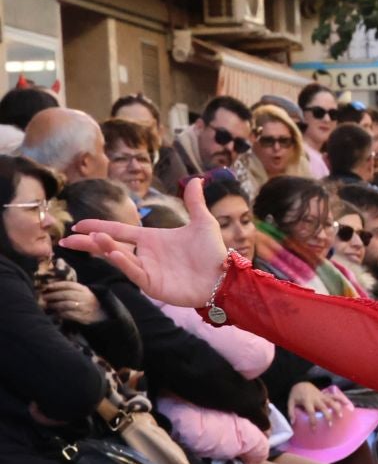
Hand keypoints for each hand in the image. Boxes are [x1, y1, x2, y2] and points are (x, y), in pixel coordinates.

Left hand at [38, 279, 102, 323]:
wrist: (100, 315)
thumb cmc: (87, 302)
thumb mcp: (82, 293)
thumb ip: (71, 290)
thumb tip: (51, 288)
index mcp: (84, 290)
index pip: (69, 285)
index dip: (57, 285)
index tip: (47, 287)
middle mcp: (85, 297)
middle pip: (66, 294)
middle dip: (53, 295)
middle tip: (44, 297)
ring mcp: (85, 307)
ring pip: (66, 304)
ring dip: (55, 305)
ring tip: (48, 305)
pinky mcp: (84, 317)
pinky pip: (69, 314)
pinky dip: (61, 314)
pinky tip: (56, 313)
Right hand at [62, 178, 226, 307]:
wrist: (224, 278)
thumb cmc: (212, 253)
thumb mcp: (203, 223)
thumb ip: (194, 203)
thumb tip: (195, 179)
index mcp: (151, 238)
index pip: (119, 230)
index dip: (99, 227)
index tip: (78, 225)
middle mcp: (145, 254)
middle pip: (110, 246)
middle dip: (89, 244)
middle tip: (67, 240)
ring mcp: (147, 270)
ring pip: (120, 258)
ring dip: (105, 249)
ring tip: (93, 238)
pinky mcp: (153, 285)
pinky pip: (134, 273)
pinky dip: (123, 263)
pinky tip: (114, 253)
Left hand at [288, 382, 344, 425]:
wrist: (301, 382)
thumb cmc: (296, 394)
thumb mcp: (290, 402)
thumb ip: (291, 412)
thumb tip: (293, 422)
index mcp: (307, 401)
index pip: (311, 412)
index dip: (313, 421)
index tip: (314, 430)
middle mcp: (316, 399)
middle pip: (323, 407)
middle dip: (328, 416)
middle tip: (330, 425)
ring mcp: (322, 396)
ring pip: (331, 401)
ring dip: (336, 408)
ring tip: (341, 416)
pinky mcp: (325, 394)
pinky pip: (334, 396)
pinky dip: (341, 399)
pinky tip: (348, 404)